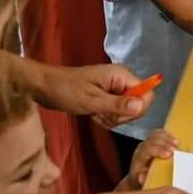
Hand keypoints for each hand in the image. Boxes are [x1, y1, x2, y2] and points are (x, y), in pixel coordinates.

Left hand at [36, 62, 153, 127]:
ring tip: (95, 114)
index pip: (147, 93)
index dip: (137, 108)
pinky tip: (94, 115)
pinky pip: (116, 111)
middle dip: (122, 115)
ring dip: (112, 118)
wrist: (45, 86)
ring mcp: (114, 88)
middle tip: (102, 114)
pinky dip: (106, 117)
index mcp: (121, 75)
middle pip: (138, 104)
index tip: (118, 113)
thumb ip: (118, 104)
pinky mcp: (107, 96)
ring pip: (127, 110)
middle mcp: (121, 80)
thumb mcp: (92, 100)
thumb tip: (142, 106)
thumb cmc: (66, 90)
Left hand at [121, 129, 177, 191]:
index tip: (169, 154)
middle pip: (152, 140)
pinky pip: (158, 133)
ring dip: (167, 138)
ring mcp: (146, 143)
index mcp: (139, 158)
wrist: (137, 176)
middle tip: (175, 149)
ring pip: (155, 135)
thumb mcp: (140, 182)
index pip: (147, 150)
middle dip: (165, 144)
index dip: (159, 151)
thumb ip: (141, 179)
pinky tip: (173, 138)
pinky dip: (166, 134)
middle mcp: (141, 148)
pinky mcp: (151, 140)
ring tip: (177, 143)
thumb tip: (142, 177)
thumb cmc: (141, 179)